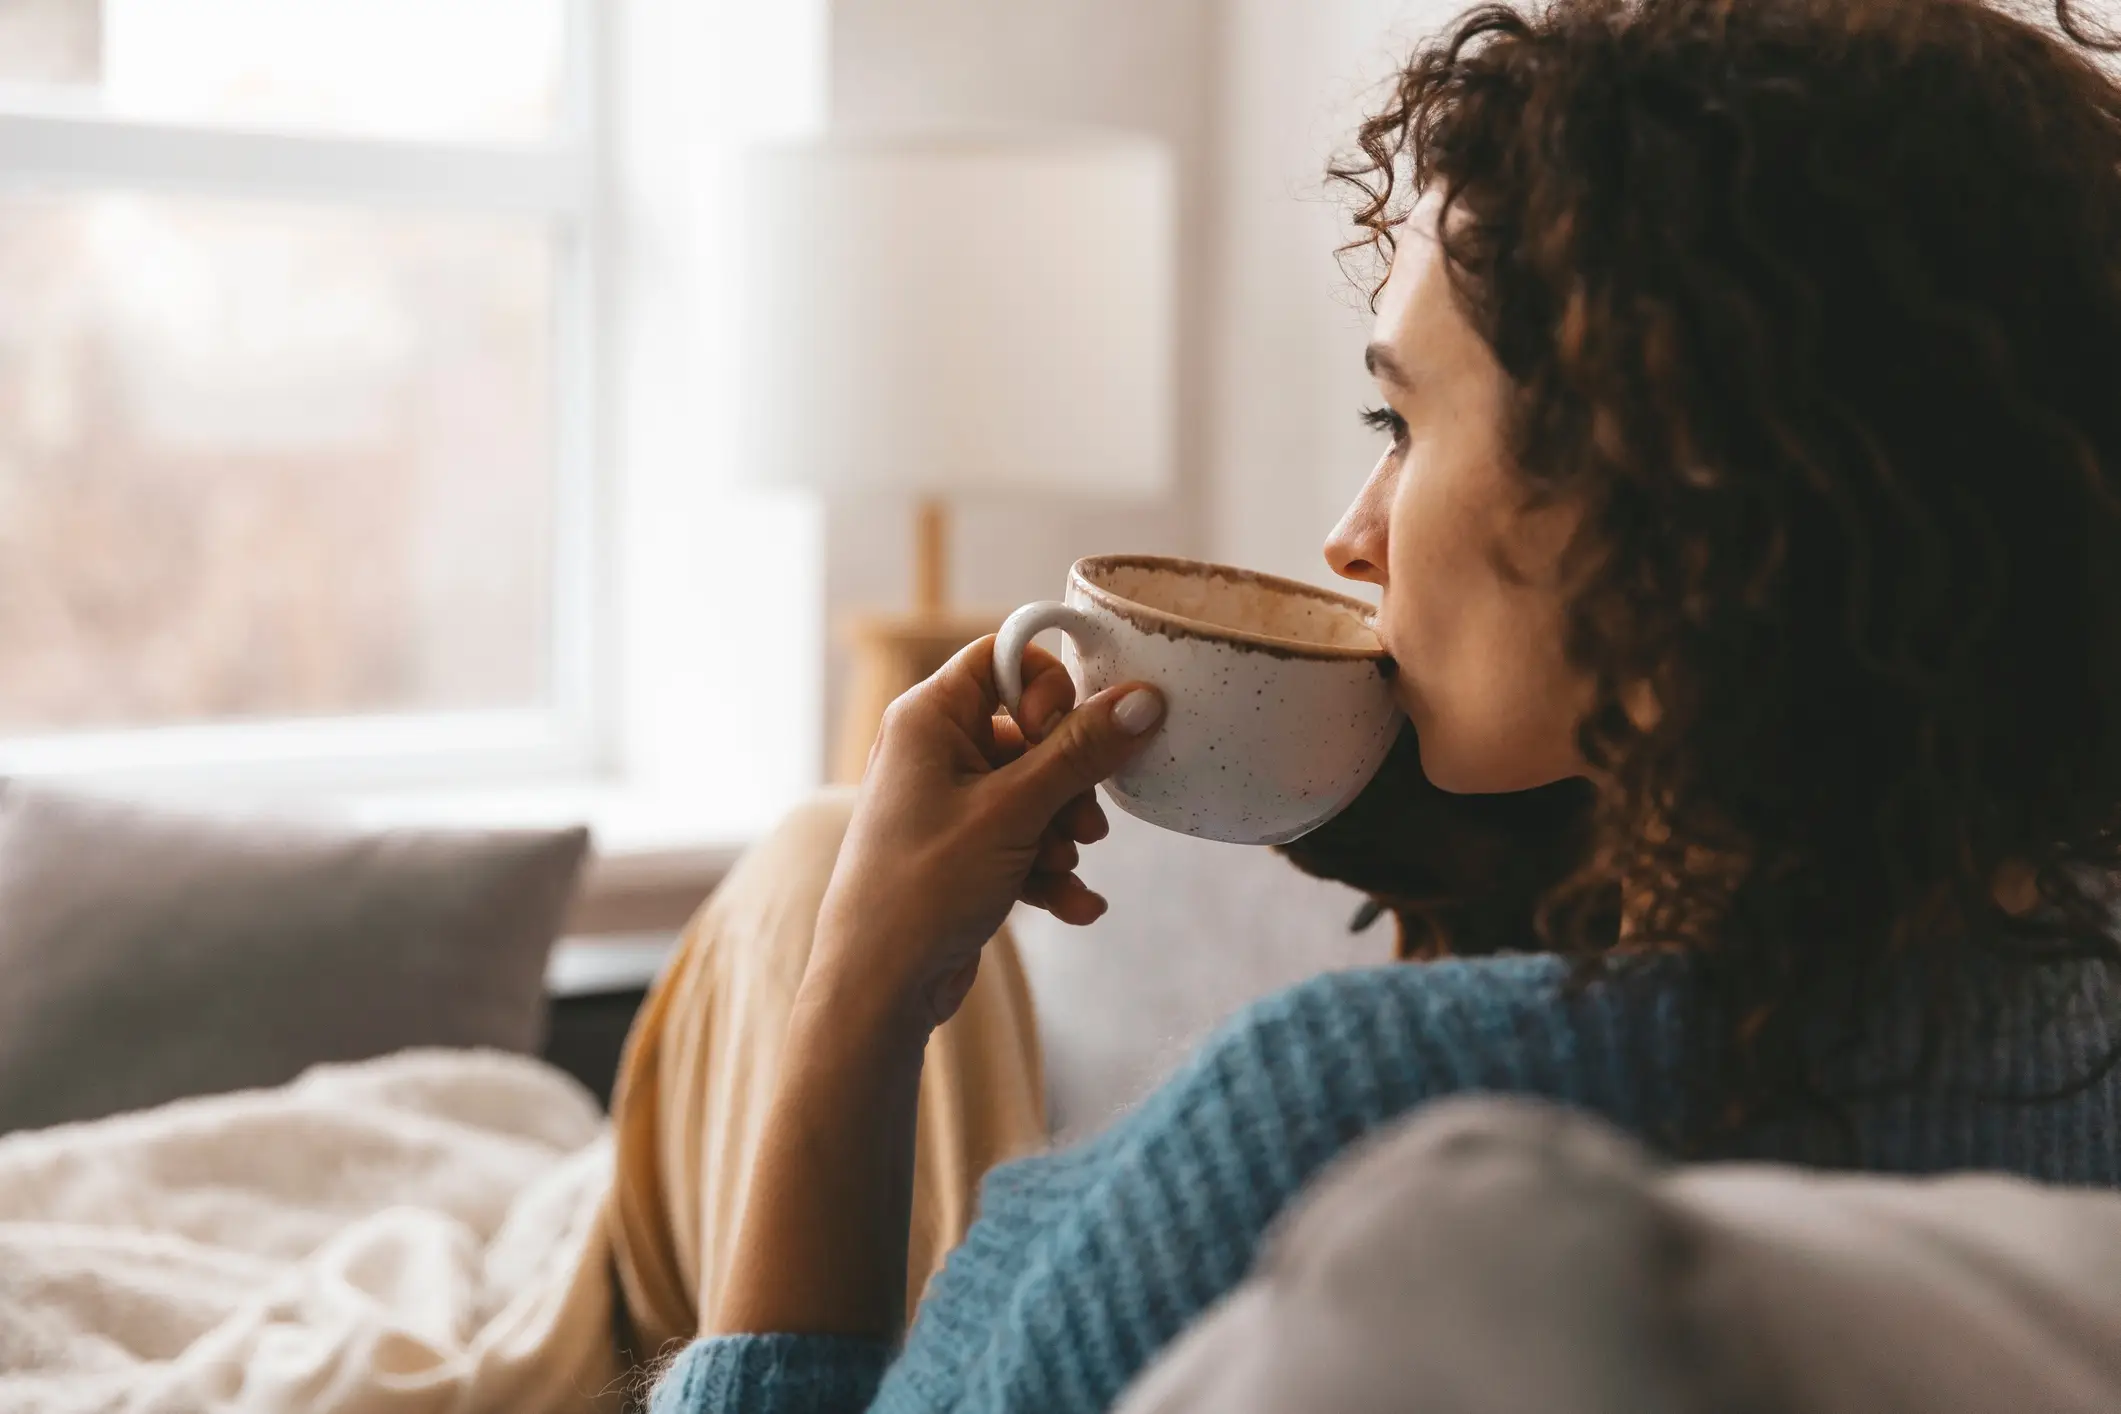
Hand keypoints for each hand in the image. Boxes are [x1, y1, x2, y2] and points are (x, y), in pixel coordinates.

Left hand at [805, 634, 1163, 1041]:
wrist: (878, 988)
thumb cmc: (924, 887)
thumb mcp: (1014, 812)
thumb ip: (1081, 752)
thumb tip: (1144, 697)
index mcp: (928, 718)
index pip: (1004, 658)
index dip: (1049, 689)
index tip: (1065, 734)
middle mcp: (934, 751)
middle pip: (1032, 732)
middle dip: (1069, 781)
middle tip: (1084, 825)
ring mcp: (947, 804)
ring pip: (1034, 792)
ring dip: (1062, 833)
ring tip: (1063, 869)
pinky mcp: (962, 852)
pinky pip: (1021, 840)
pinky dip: (1048, 871)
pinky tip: (1075, 908)